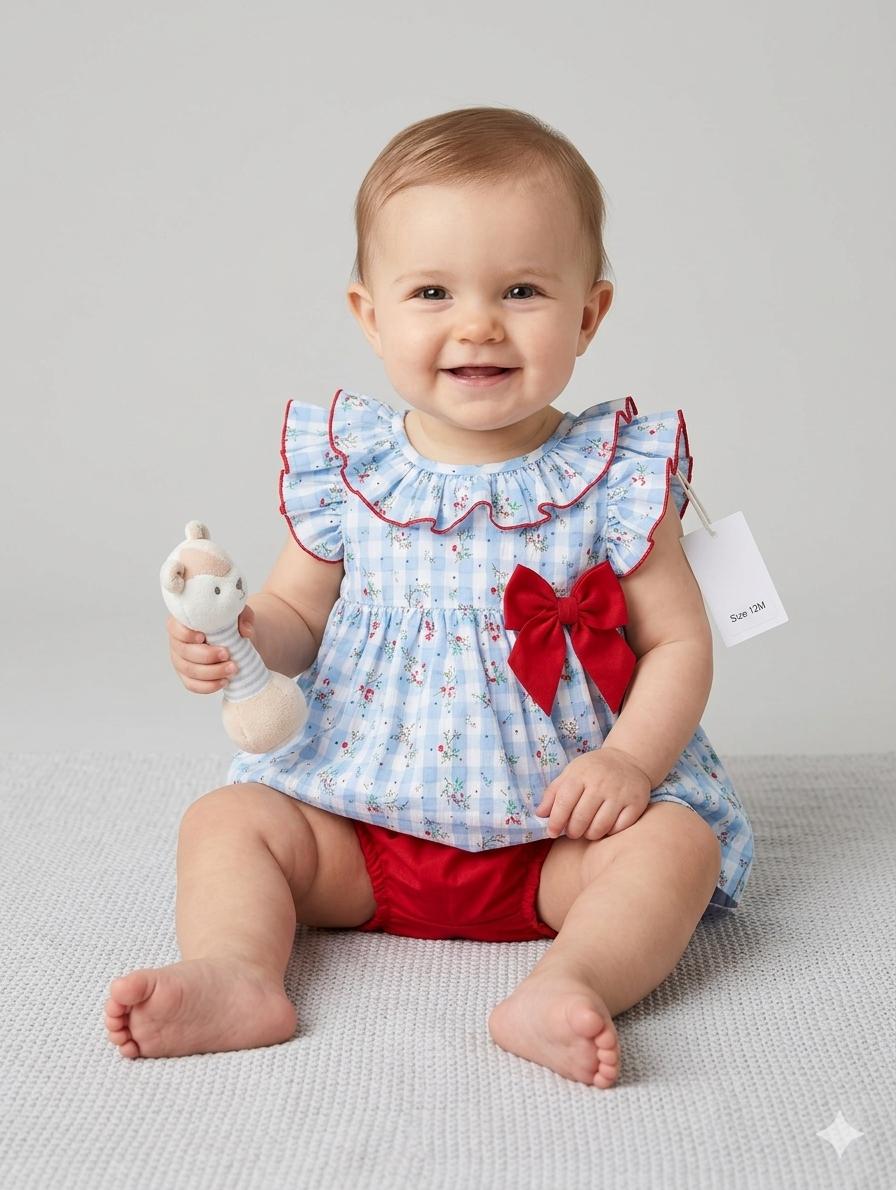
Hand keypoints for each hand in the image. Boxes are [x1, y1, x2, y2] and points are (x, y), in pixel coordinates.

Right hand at [166, 605, 254, 693]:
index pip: (174, 628)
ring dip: (212, 672)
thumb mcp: (238, 614)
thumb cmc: (229, 623)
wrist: (234, 638)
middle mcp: (177, 642)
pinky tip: (224, 681)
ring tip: (232, 668)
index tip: (204, 637)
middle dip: (207, 656)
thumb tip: (246, 631)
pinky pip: (192, 685)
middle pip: (184, 652)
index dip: (186, 634)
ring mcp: (180, 661)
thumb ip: (243, 616)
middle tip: (227, 654)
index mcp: (183, 623)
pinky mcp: (187, 676)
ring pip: (189, 670)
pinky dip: (208, 686)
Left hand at [534, 746, 651, 840]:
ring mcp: (620, 794)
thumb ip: (553, 793)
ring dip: (590, 834)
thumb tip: (540, 814)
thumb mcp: (570, 773)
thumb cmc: (593, 770)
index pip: (564, 803)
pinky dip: (610, 832)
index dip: (555, 821)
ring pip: (600, 827)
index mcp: (581, 775)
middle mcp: (601, 784)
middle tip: (572, 832)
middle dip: (572, 831)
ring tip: (587, 831)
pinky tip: (605, 827)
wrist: (628, 759)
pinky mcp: (636, 803)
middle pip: (581, 819)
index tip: (552, 832)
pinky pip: (619, 828)